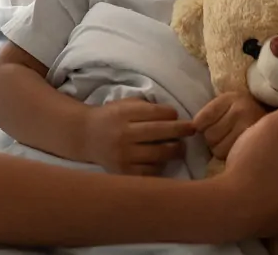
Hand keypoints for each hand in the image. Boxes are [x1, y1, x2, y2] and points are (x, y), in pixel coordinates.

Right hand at [80, 99, 194, 175]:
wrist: (86, 136)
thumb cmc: (111, 117)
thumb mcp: (125, 104)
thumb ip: (146, 107)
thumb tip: (175, 116)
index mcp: (123, 114)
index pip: (156, 113)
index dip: (172, 114)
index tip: (177, 116)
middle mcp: (123, 134)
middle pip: (160, 132)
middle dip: (181, 130)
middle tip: (192, 130)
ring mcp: (123, 156)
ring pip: (159, 154)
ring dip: (175, 150)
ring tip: (180, 147)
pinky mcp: (124, 172)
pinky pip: (151, 171)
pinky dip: (161, 166)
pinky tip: (163, 160)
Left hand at [193, 91, 267, 160]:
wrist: (277, 121)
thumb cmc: (244, 114)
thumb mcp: (227, 104)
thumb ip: (209, 114)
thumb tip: (190, 128)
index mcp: (230, 98)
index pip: (200, 121)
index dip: (202, 126)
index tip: (211, 125)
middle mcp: (242, 110)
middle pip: (209, 137)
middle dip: (212, 138)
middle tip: (224, 135)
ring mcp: (251, 128)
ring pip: (217, 149)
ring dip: (219, 148)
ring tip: (231, 142)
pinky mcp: (256, 145)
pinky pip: (227, 157)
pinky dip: (227, 155)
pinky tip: (236, 150)